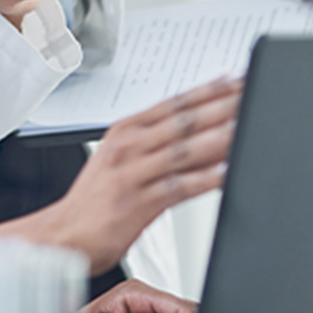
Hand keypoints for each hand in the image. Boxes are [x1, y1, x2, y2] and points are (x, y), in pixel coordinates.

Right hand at [0, 76, 240, 273]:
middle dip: (221, 106)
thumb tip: (197, 133)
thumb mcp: (119, 160)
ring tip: (248, 124)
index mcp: (125, 130)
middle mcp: (129, 146)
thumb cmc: (94, 200)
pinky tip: (227, 173)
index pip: (173, 103)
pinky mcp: (137, 202)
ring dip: (219, 136)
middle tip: (251, 93)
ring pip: (183, 149)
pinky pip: (178, 187)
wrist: (61, 233)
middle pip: (183, 121)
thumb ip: (154, 144)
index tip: (236, 79)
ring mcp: (132, 173)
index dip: (207, 90)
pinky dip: (204, 179)